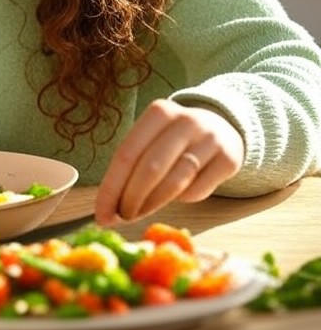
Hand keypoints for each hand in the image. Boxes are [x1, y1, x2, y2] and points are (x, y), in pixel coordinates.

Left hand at [94, 99, 244, 224]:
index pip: (127, 154)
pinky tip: (176, 196)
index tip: (101, 214)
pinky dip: (182, 200)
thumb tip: (106, 210)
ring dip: (152, 204)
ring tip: (139, 213)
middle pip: (150, 169)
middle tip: (121, 218)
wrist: (221, 127)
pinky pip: (198, 191)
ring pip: (175, 182)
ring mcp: (210, 139)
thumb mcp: (153, 138)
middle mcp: (186, 121)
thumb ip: (131, 166)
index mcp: (159, 112)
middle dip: (131, 200)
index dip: (111, 188)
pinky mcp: (229, 159)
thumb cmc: (174, 140)